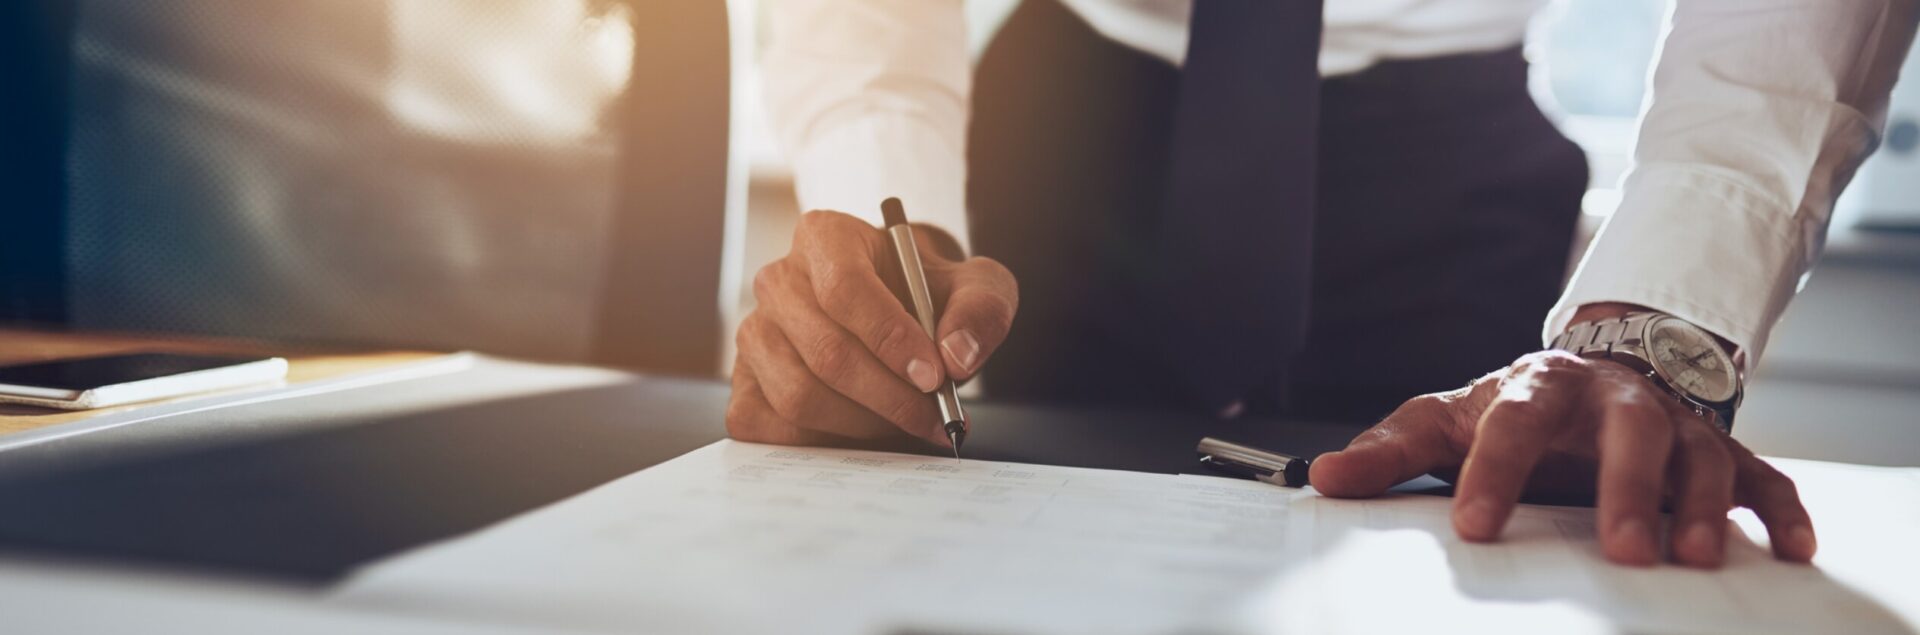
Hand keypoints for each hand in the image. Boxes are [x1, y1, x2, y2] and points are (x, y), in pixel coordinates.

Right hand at [727, 210, 1017, 446]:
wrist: (899, 313)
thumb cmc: (929, 296)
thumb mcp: (975, 286)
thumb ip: (981, 310)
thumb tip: (957, 356)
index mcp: (824, 237)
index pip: (845, 289)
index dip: (890, 338)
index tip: (934, 376)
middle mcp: (777, 280)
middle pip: (826, 352)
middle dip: (890, 396)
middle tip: (936, 416)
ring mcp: (754, 333)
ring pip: (798, 396)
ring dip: (864, 424)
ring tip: (907, 422)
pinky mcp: (743, 383)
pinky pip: (769, 426)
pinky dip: (822, 442)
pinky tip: (864, 432)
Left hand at [1309, 350, 1814, 567]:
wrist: (1599, 372)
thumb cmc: (1516, 410)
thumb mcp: (1448, 421)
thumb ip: (1390, 453)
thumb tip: (1319, 478)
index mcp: (1539, 389)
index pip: (1512, 425)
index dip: (1493, 472)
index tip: (1475, 527)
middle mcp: (1614, 401)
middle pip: (1626, 432)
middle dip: (1624, 488)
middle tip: (1621, 550)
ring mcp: (1674, 425)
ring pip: (1699, 456)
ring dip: (1700, 504)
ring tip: (1692, 557)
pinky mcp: (1722, 453)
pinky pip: (1762, 478)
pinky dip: (1780, 510)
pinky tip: (1789, 548)